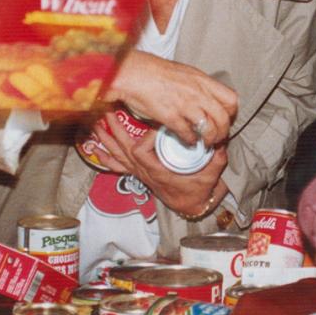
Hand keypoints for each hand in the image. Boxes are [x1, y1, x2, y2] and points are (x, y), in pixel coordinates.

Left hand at [92, 119, 229, 218]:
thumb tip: (220, 142)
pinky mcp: (138, 173)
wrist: (191, 204)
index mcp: (157, 172)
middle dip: (114, 129)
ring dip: (106, 139)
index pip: (141, 151)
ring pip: (117, 155)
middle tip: (109, 110)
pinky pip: (116, 166)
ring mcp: (138, 173)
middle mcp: (143, 171)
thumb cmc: (199, 189)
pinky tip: (94, 148)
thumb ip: (216, 158)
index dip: (145, 136)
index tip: (155, 123)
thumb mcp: (211, 175)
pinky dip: (105, 157)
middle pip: (121, 149)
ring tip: (96, 121)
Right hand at [106, 52, 237, 144]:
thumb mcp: (184, 73)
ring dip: (209, 139)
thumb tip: (206, 96)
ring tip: (205, 143)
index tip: (226, 119)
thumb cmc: (155, 71)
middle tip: (218, 137)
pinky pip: (188, 134)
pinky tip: (188, 141)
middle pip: (224, 118)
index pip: (231, 99)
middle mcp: (198, 93)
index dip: (231, 113)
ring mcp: (186, 105)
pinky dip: (190, 140)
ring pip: (210, 129)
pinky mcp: (171, 116)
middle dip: (223, 132)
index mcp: (203, 81)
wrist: (134, 73)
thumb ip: (198, 86)